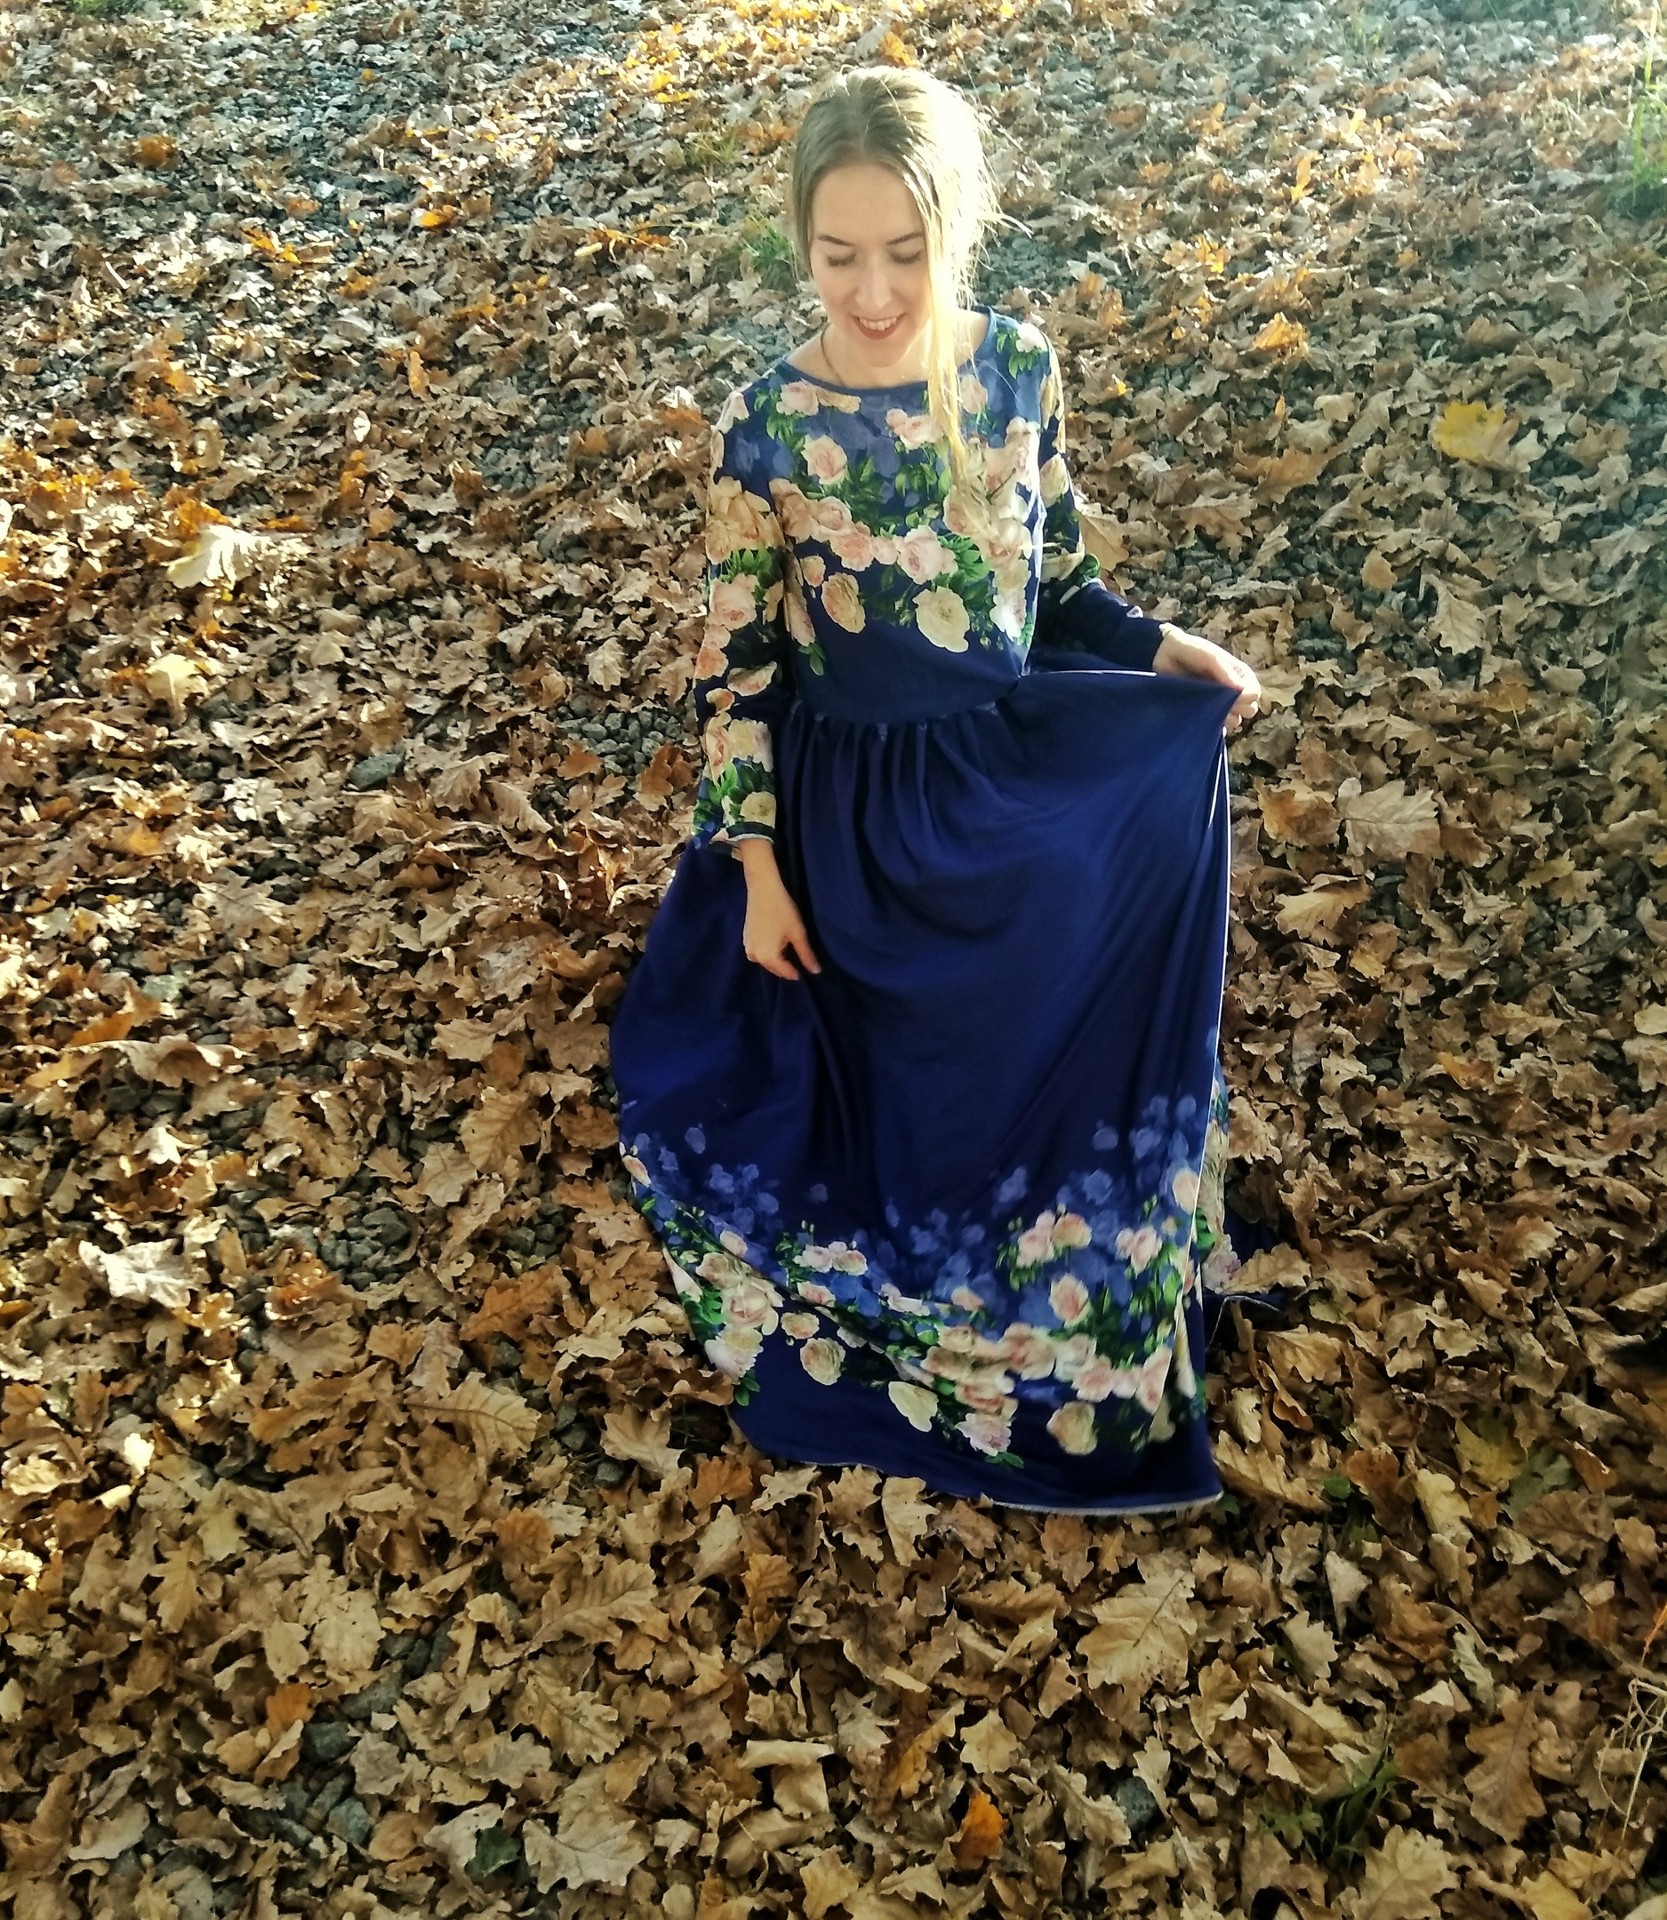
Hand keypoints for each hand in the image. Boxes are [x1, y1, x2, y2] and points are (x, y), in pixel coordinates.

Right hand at [733, 840, 821, 980]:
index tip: (808, 968)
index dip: (798, 972)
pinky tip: (777, 942)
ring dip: (777, 960)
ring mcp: (747, 947)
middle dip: (787, 967)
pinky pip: (759, 952)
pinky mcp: (745, 939)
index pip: (786, 973)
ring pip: (766, 961)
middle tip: (800, 959)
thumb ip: (806, 954)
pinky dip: (769, 952)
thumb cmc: (783, 911)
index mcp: (767, 957)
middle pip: (775, 969)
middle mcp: (754, 956)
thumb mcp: (798, 934)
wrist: (763, 890)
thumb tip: (815, 972)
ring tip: (790, 950)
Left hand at [1153, 624, 1261, 733]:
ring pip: (1236, 722)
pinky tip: (1203, 720)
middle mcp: (1234, 691)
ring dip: (1225, 718)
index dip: (1246, 697)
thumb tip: (1241, 691)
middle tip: (1219, 702)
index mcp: (1240, 675)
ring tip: (1208, 708)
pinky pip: (1219, 728)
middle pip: (1249, 710)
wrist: (1166, 657)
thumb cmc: (1191, 652)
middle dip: (1238, 709)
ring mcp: (1220, 704)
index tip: (1231, 695)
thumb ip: (1225, 672)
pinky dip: (1214, 727)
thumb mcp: (1210, 657)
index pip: (1254, 694)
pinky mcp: (1206, 714)